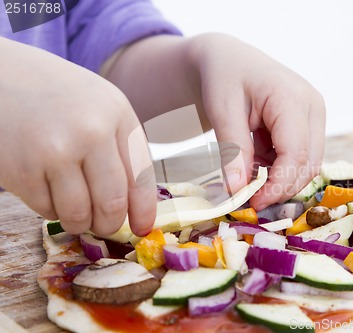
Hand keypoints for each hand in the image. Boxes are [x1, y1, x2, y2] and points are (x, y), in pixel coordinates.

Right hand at [0, 38, 155, 236]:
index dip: (144, 210)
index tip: (143, 228)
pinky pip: (46, 210)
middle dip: (110, 223)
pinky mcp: (21, 169)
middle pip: (112, 203)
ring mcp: (55, 151)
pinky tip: (47, 187)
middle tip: (104, 224)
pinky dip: (50, 209)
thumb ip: (120, 148)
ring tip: (76, 210)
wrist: (1, 75)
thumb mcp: (101, 106)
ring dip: (80, 222)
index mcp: (117, 114)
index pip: (141, 176)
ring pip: (79, 215)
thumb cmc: (57, 96)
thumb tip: (135, 205)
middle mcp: (91, 131)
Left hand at [103, 33, 324, 210]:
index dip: (277, 185)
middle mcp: (312, 106)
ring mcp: (314, 115)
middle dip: (280, 188)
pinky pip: (300, 156)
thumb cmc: (223, 77)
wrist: (229, 59)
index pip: (295, 154)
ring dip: (279, 179)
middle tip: (248, 199)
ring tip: (247, 174)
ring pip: (308, 164)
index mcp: (292, 98)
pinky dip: (278, 168)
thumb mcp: (221, 111)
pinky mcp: (309, 124)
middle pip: (308, 164)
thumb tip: (238, 192)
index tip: (252, 203)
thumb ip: (233, 150)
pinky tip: (255, 162)